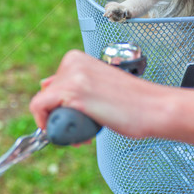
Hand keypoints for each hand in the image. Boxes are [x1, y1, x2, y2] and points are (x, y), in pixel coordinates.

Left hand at [30, 50, 193, 146]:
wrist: (153, 108)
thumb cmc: (131, 102)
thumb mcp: (98, 86)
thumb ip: (75, 84)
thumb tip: (45, 85)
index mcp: (77, 58)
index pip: (52, 85)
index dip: (62, 107)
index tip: (79, 117)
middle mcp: (72, 61)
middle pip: (46, 96)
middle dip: (60, 116)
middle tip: (84, 127)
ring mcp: (72, 74)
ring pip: (43, 104)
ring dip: (60, 124)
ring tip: (84, 132)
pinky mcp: (74, 91)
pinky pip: (40, 108)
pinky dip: (48, 125)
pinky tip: (73, 135)